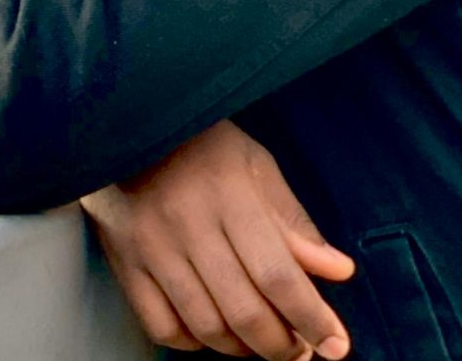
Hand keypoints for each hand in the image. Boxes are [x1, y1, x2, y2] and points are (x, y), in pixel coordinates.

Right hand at [80, 120, 356, 359]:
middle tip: (300, 349)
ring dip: (241, 349)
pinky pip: (159, 324)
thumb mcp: (256, 166)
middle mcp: (187, 225)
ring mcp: (150, 247)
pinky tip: (210, 332)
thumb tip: (338, 271)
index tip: (335, 344)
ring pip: (204, 325)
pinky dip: (190, 342)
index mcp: (229, 196)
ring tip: (260, 344)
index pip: (277, 275)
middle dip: (281, 344)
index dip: (311, 318)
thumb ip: (294, 221)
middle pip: (242, 310)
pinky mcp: (124, 261)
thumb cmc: (199, 143)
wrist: (124, 123)